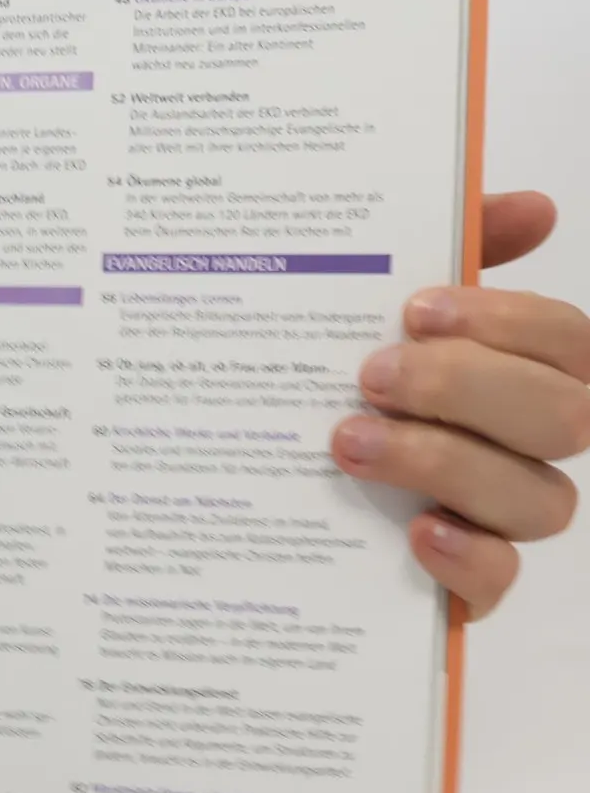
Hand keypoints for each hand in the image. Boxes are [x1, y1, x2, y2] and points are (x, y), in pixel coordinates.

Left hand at [333, 192, 586, 617]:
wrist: (236, 486)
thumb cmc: (328, 382)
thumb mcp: (365, 311)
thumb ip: (446, 252)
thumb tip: (534, 207)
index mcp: (518, 374)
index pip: (570, 341)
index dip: (509, 321)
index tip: (415, 308)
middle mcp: (527, 447)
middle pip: (566, 417)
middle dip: (468, 387)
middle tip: (371, 374)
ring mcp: (499, 520)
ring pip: (540, 500)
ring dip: (445, 461)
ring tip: (347, 442)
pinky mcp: (461, 586)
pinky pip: (499, 581)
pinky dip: (466, 557)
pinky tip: (414, 532)